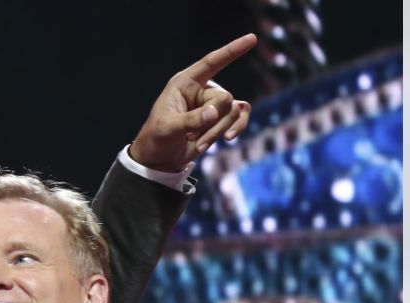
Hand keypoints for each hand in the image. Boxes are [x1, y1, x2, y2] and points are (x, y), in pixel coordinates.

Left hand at [129, 33, 256, 172]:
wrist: (161, 157)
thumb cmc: (158, 137)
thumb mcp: (168, 128)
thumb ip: (191, 120)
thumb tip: (213, 113)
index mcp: (185, 82)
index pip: (211, 62)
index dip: (232, 50)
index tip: (252, 38)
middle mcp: (202, 88)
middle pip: (225, 98)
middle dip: (213, 122)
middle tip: (192, 135)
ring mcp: (214, 102)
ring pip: (234, 111)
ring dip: (218, 131)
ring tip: (198, 142)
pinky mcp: (222, 117)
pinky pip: (241, 116)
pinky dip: (236, 129)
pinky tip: (227, 139)